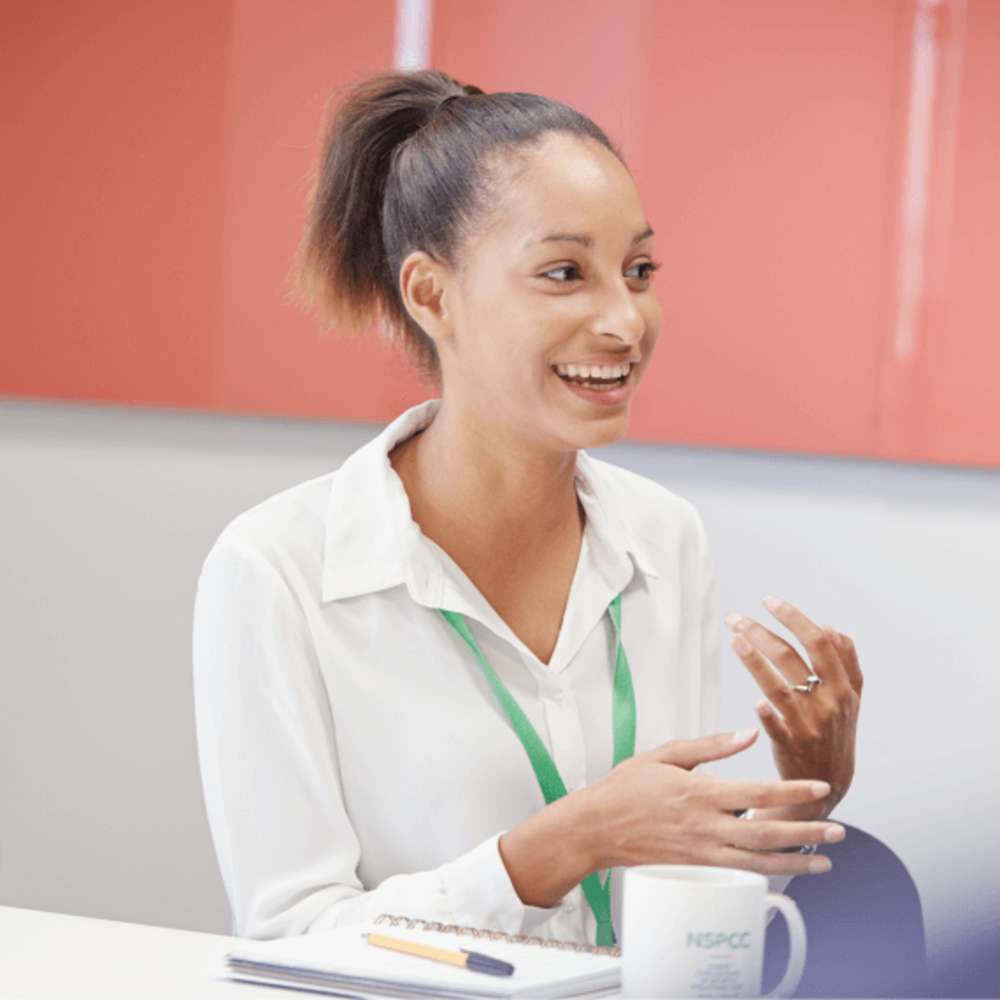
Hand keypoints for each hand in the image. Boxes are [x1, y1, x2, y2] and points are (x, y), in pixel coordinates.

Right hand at [499, 729, 844, 907]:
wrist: (596, 827)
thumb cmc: (626, 788)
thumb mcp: (666, 754)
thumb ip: (711, 746)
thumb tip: (748, 733)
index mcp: (700, 793)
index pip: (757, 794)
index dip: (793, 792)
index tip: (819, 787)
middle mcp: (706, 826)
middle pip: (767, 834)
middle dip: (808, 833)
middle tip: (838, 831)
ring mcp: (702, 851)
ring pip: (759, 862)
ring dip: (796, 862)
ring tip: (825, 861)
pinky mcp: (697, 867)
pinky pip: (739, 873)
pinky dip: (767, 873)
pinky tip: (784, 869)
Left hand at [726, 596, 861, 819]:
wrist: (828, 782)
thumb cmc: (836, 732)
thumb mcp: (852, 698)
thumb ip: (847, 662)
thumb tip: (828, 627)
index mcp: (845, 687)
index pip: (819, 642)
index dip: (793, 618)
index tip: (769, 601)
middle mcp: (830, 704)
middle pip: (791, 657)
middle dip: (760, 631)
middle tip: (735, 617)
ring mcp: (810, 725)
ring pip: (777, 685)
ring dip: (752, 659)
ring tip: (733, 638)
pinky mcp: (791, 745)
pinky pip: (776, 726)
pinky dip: (766, 712)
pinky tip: (755, 700)